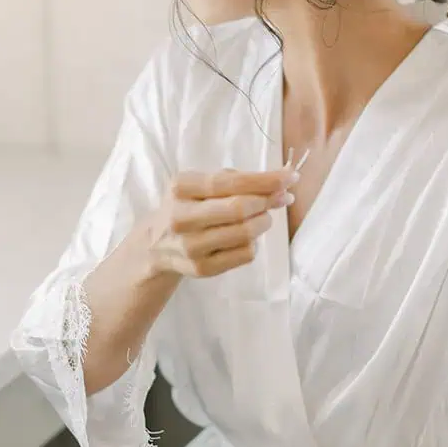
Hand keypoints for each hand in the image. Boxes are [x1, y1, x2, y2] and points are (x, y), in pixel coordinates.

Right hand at [146, 164, 296, 278]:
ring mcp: (191, 247)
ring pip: (245, 234)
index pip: (230, 182)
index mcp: (181, 188)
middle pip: (239, 209)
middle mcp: (181, 218)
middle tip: (282, 197)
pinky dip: (253, 243)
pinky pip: (245, 254)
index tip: (290, 177)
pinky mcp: (201, 269)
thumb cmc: (188, 206)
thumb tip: (280, 183)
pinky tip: (245, 237)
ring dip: (263, 222)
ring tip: (261, 217)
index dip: (265, 180)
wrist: (156, 245)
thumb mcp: (199, 184)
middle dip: (268, 201)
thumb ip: (235, 179)